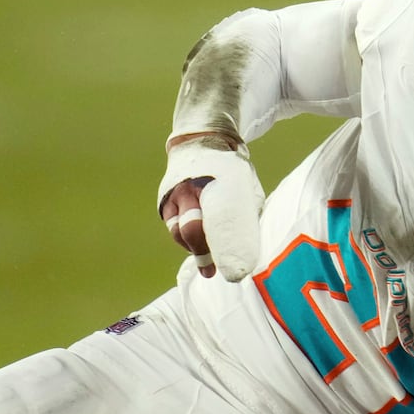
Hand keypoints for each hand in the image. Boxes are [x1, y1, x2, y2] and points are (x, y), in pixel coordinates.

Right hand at [157, 134, 264, 279]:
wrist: (201, 141)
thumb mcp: (247, 187)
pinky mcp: (165, 199)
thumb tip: (249, 253)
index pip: (222, 223)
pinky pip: (173, 226)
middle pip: (193, 230)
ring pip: (179, 232)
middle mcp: (194, 188)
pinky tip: (196, 245)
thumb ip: (247, 216)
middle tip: (212, 272)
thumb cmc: (232, 172)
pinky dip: (184, 239)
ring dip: (194, 249)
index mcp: (220, 183)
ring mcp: (176, 193)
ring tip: (208, 262)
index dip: (226, 250)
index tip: (234, 272)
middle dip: (203, 255)